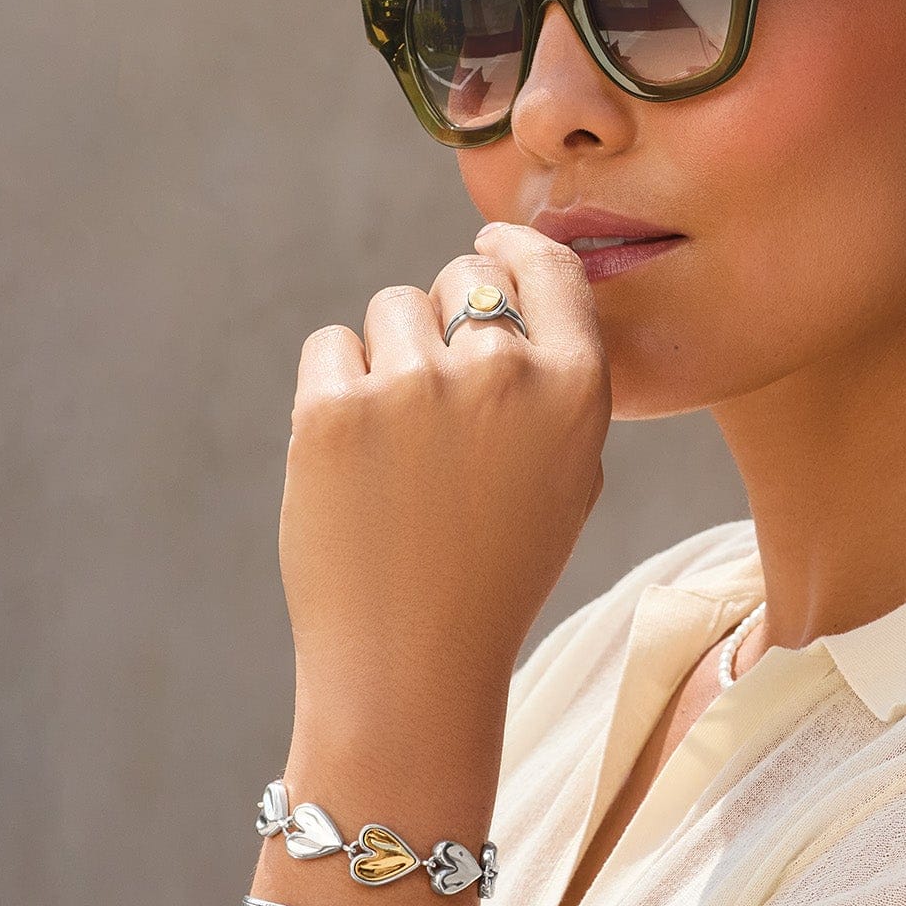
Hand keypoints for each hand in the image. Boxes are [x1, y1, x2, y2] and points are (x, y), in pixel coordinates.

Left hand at [277, 223, 609, 745]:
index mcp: (576, 389)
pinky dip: (335, 386)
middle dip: (449, 313)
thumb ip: (562, 380)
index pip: (548, 266)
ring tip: (399, 447)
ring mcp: (414, 388)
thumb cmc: (499, 569)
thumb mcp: (574, 476)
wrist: (412, 662)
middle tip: (438, 392)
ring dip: (390, 355)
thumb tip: (518, 289)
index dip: (513, 246)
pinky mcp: (333, 410)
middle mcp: (502, 374)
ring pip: (391, 308)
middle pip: (465, 275)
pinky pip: (330, 345)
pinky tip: (355, 454)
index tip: (490, 243)